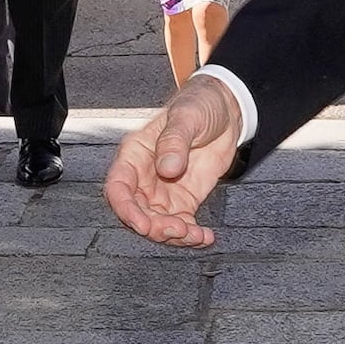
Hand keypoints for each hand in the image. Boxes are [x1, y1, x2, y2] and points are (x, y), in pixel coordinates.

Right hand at [106, 76, 246, 246]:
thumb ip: (174, 142)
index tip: (142, 224)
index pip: (118, 187)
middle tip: (176, 230)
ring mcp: (163, 191)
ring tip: (194, 235)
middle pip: (137, 212)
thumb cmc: (197, 106)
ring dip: (173, 236)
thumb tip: (167, 167)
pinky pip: (182, 225)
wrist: (226, 111)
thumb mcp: (186, 117)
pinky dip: (192, 237)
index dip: (126, 209)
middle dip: (153, 228)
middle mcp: (144, 177)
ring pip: (157, 224)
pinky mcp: (183, 200)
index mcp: (134, 154)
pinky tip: (204, 237)